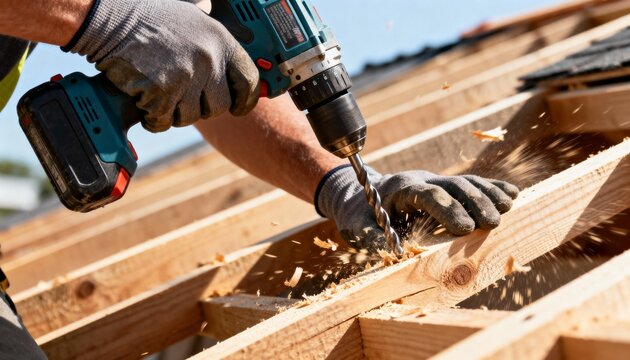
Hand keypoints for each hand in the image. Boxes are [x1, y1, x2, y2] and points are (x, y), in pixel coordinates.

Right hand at [64, 0, 258, 131]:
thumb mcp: (194, 20)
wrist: (109, 19)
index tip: (238, 108)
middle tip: (183, 98)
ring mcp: (185, 77)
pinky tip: (145, 102)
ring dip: (175, 113)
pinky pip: (164, 121)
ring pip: (191, 117)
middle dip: (201, 107)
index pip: (249, 80)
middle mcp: (208, 59)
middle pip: (219, 106)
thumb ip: (216, 45)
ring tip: (161, 94)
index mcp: (220, 41)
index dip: (246, 99)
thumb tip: (235, 71)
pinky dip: (153, 118)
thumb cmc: (150, 18)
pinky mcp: (161, 92)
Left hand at [316, 166, 518, 250]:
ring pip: (465, 181)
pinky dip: (491, 188)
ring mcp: (435, 180)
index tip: (465, 228)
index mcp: (400, 189)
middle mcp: (421, 179)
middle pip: (452, 185)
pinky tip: (512, 195)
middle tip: (493, 223)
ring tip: (509, 208)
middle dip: (474, 203)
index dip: (447, 210)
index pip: (427, 194)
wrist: (359, 192)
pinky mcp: (445, 186)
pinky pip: (471, 183)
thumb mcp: (358, 226)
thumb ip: (372, 238)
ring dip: (488, 194)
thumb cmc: (360, 213)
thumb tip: (392, 254)